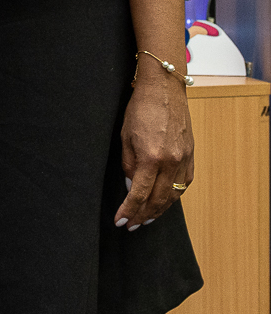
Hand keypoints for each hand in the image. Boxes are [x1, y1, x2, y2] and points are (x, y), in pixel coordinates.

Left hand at [114, 73, 193, 228]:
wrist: (164, 88)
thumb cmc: (141, 108)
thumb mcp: (125, 136)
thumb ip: (128, 165)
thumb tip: (130, 186)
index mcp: (151, 157)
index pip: (139, 194)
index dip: (129, 211)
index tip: (121, 222)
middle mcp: (171, 162)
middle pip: (158, 200)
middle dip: (143, 216)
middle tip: (132, 225)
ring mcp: (184, 159)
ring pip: (174, 196)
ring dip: (160, 210)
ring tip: (146, 217)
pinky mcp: (191, 155)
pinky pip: (184, 184)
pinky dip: (174, 196)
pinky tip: (165, 200)